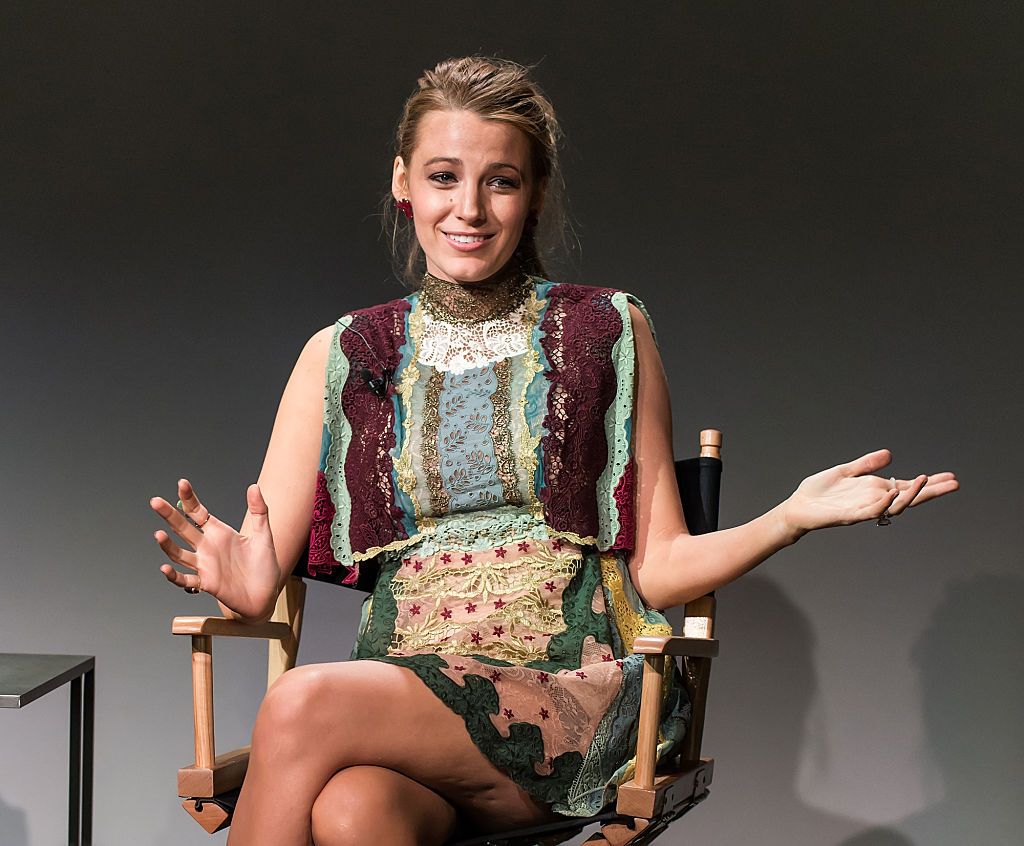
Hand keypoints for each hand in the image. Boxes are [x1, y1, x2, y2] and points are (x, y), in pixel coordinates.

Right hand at [150, 479, 281, 620]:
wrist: (266, 596)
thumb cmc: (264, 566)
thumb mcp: (264, 536)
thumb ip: (260, 511)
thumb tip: (254, 486)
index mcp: (218, 532)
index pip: (198, 512)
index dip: (189, 498)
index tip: (182, 483)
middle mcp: (207, 547)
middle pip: (182, 528)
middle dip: (169, 515)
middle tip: (155, 501)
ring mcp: (204, 565)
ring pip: (179, 553)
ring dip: (168, 545)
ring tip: (159, 534)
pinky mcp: (206, 583)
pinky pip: (186, 579)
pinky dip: (174, 576)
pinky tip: (166, 569)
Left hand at [781, 449, 958, 537]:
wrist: (797, 506)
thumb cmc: (819, 492)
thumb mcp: (845, 472)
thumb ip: (866, 465)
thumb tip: (889, 454)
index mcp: (874, 490)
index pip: (907, 487)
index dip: (928, 484)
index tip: (951, 477)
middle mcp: (873, 501)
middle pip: (908, 498)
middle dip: (931, 492)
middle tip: (954, 484)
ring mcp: (862, 510)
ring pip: (893, 506)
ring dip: (909, 494)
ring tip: (925, 481)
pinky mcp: (847, 516)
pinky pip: (870, 512)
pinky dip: (882, 503)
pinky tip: (892, 492)